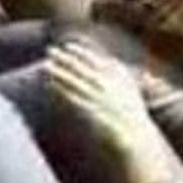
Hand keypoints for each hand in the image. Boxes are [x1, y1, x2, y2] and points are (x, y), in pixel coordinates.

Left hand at [48, 41, 168, 182]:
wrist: (136, 136)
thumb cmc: (132, 113)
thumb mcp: (128, 88)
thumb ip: (118, 73)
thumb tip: (108, 59)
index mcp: (118, 78)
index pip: (95, 59)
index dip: (80, 51)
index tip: (67, 45)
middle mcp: (108, 85)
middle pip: (81, 67)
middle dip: (65, 58)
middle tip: (50, 50)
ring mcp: (99, 98)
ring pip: (74, 81)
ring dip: (59, 72)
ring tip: (45, 66)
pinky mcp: (92, 111)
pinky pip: (73, 97)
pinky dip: (62, 89)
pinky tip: (51, 84)